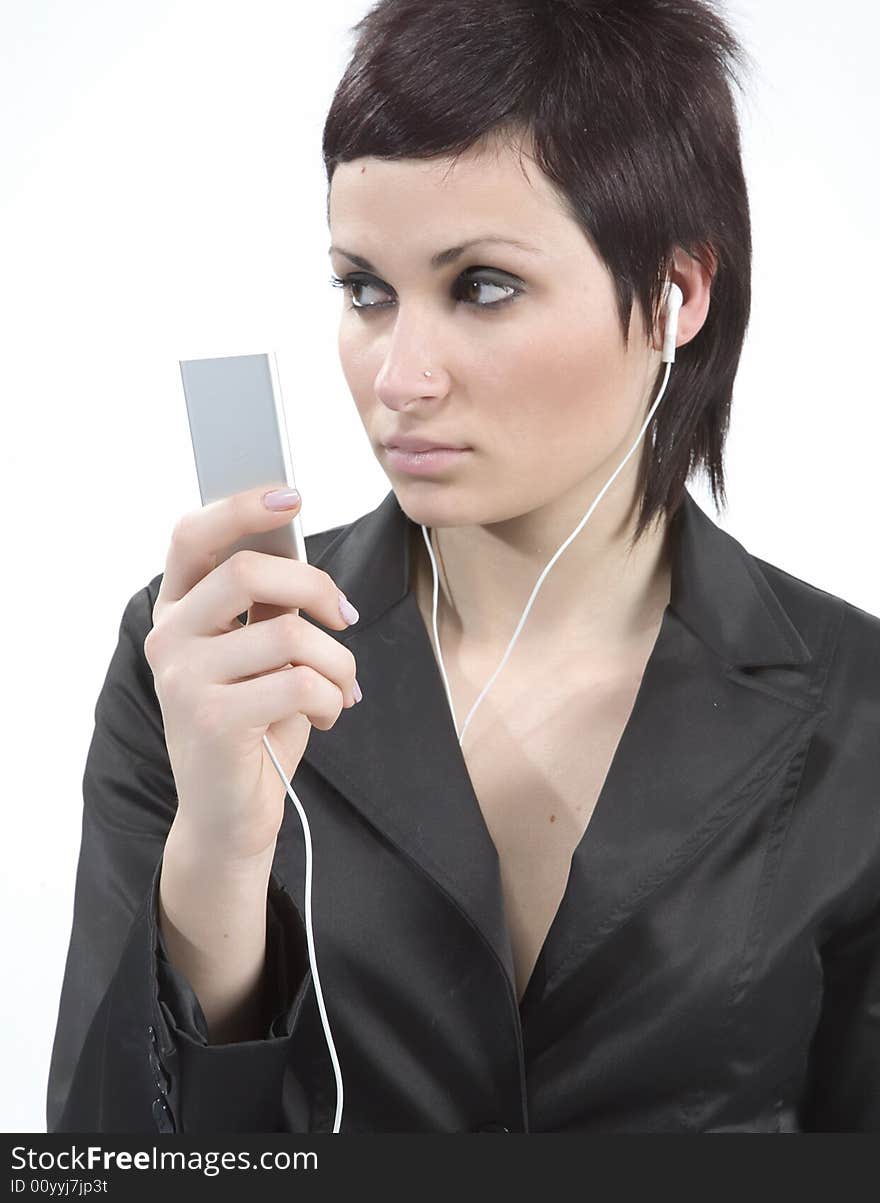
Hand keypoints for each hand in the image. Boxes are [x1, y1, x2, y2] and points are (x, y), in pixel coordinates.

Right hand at [144, 484, 359, 861]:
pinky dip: (334, 698)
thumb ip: (267, 604)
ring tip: (341, 688)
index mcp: (177, 611)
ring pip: (289, 633)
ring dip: (338, 662)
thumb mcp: (260, 654)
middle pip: (249, 571)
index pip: (193, 535)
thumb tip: (296, 545)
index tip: (292, 496)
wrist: (229, 815)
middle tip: (346, 617)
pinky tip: (329, 715)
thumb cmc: (254, 724)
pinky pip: (301, 683)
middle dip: (317, 588)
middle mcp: (168, 638)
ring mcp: (183, 679)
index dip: (242, 507)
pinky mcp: (212, 721)